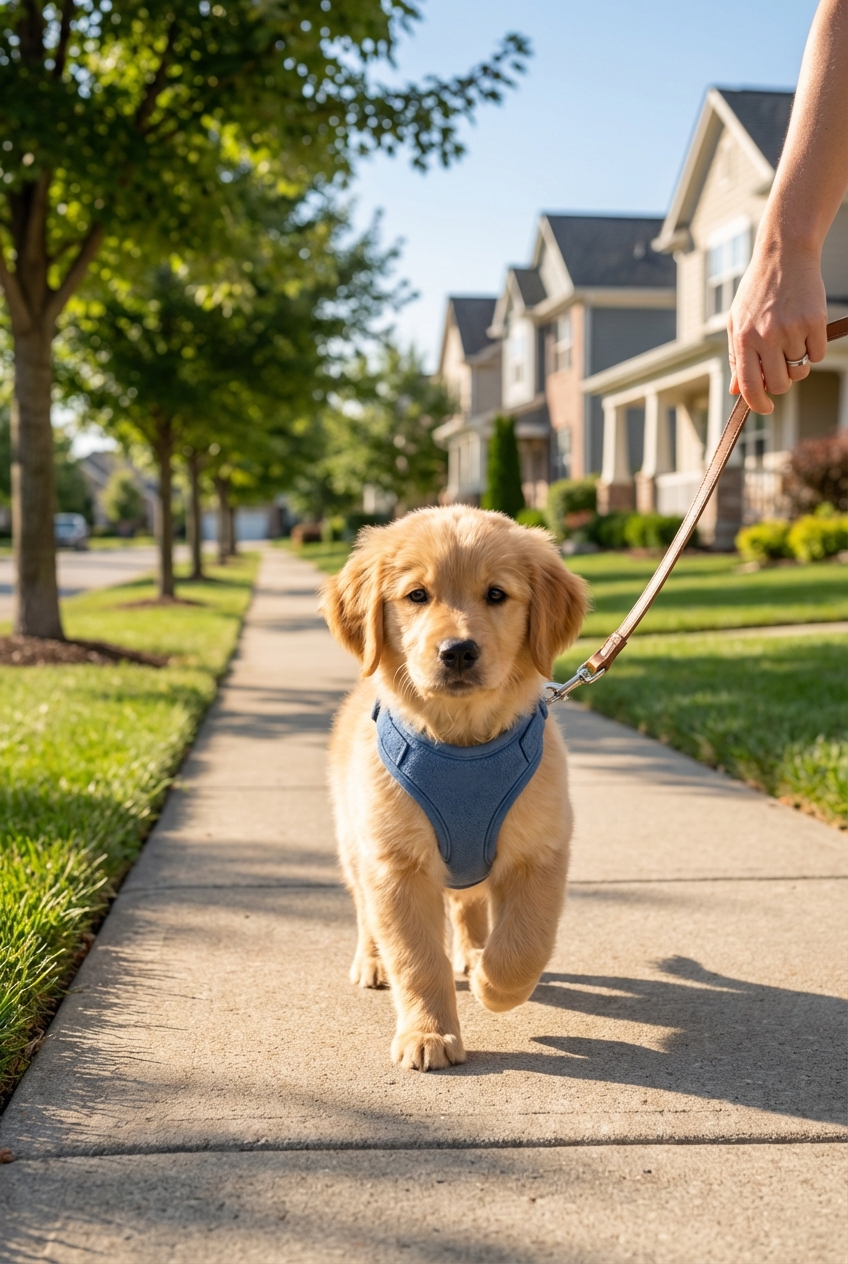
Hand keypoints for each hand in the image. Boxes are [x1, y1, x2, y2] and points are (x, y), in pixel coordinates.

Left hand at [727, 245, 827, 413]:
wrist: (784, 255)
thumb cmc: (757, 291)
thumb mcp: (736, 321)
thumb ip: (736, 357)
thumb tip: (736, 390)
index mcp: (743, 338)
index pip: (749, 385)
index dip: (757, 403)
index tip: (764, 409)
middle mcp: (766, 337)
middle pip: (779, 384)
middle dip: (781, 383)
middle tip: (781, 368)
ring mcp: (792, 329)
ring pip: (800, 371)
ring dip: (798, 364)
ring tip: (792, 343)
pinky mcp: (815, 322)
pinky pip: (818, 355)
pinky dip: (814, 349)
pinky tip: (806, 331)